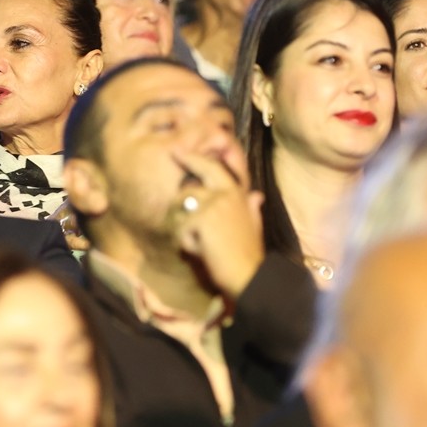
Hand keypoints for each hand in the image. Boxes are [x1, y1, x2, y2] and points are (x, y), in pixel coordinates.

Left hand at [171, 150, 264, 300]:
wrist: (250, 274)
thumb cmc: (250, 253)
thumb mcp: (255, 225)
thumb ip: (253, 208)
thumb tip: (257, 195)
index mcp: (236, 194)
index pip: (212, 168)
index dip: (194, 159)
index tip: (179, 152)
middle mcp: (223, 194)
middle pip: (188, 187)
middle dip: (178, 195)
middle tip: (169, 174)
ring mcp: (211, 205)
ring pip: (181, 209)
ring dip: (183, 229)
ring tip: (200, 244)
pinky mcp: (200, 220)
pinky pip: (181, 230)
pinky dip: (187, 245)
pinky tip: (202, 253)